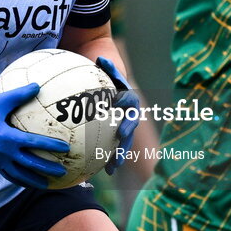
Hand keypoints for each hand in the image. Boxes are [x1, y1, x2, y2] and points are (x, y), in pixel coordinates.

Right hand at [0, 83, 68, 188]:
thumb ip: (20, 94)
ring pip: (20, 175)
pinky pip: (9, 175)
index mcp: (7, 137)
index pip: (34, 144)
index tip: (66, 148)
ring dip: (35, 180)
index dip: (51, 146)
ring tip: (49, 184)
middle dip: (48, 169)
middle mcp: (3, 152)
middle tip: (64, 171)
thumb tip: (38, 85)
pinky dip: (21, 180)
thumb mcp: (0, 100)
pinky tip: (29, 182)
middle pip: (30, 165)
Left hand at [96, 56, 138, 173]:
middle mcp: (130, 114)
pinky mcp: (118, 135)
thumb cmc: (107, 77)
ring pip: (125, 141)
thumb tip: (100, 59)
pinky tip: (105, 171)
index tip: (120, 113)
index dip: (126, 106)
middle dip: (126, 133)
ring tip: (113, 166)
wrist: (112, 85)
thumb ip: (106, 67)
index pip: (129, 102)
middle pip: (130, 125)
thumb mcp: (107, 69)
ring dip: (119, 153)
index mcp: (128, 98)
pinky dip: (110, 159)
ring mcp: (125, 126)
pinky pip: (115, 148)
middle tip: (120, 137)